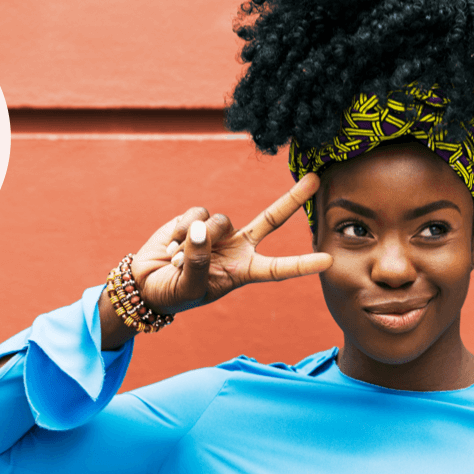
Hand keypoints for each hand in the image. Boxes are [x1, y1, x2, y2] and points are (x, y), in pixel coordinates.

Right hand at [129, 173, 332, 313]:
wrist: (145, 283)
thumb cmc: (173, 294)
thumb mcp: (188, 288)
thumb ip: (198, 262)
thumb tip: (202, 229)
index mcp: (243, 271)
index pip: (278, 268)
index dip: (302, 264)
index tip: (328, 260)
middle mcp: (237, 247)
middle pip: (271, 220)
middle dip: (293, 199)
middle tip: (316, 179)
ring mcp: (218, 231)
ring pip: (221, 221)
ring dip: (197, 240)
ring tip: (178, 259)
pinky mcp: (196, 218)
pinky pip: (197, 214)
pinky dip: (181, 229)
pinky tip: (171, 245)